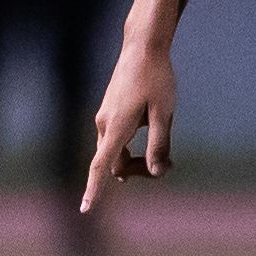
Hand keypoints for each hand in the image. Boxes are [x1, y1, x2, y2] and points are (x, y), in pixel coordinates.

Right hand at [80, 38, 177, 213]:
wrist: (143, 46)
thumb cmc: (157, 78)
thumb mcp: (164, 112)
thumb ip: (160, 144)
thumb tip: (155, 172)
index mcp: (116, 126)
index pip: (102, 165)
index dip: (94, 188)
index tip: (86, 209)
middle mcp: (104, 123)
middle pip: (115, 164)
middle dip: (138, 171)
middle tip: (169, 164)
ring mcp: (104, 116)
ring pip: (115, 152)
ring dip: (136, 159)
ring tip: (166, 151)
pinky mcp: (109, 111)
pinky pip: (116, 139)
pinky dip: (132, 146)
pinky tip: (154, 129)